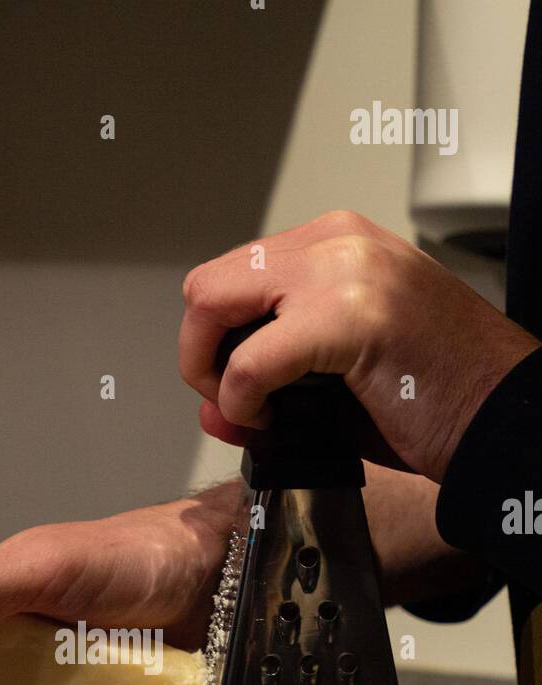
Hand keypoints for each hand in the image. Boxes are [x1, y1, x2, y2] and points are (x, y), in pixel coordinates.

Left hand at [180, 209, 538, 482]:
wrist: (503, 417)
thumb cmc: (438, 398)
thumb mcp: (339, 379)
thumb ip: (269, 381)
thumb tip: (211, 406)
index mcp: (337, 245)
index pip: (233, 277)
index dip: (218, 341)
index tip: (240, 389)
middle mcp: (336, 244)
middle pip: (208, 284)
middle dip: (200, 352)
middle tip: (236, 401)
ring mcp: (342, 272)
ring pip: (211, 302)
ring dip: (212, 371)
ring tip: (256, 410)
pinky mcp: (347, 316)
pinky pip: (250, 360)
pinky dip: (244, 401)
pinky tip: (273, 420)